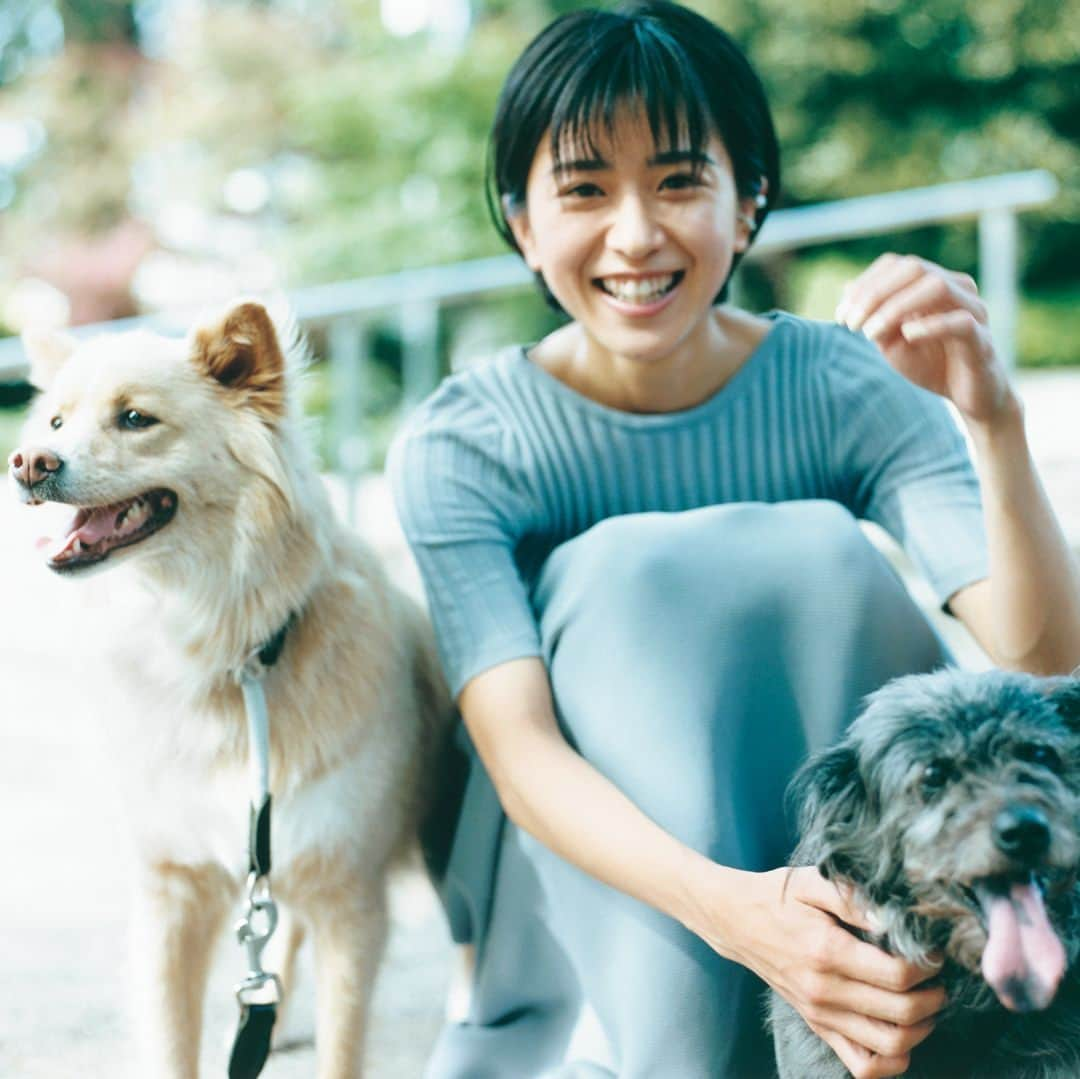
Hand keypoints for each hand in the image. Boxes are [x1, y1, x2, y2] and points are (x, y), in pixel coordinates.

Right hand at [691, 866, 944, 1078]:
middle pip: (902, 1013)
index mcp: (827, 951)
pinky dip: (891, 1062)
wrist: (736, 921)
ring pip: (890, 1046)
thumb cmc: (777, 896)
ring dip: (921, 1029)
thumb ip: (853, 897)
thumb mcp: (811, 881)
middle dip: (933, 998)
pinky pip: (863, 1065)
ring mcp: (820, 1014)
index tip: (934, 952)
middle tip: (938, 978)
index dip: (928, 967)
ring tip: (925, 1004)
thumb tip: (894, 919)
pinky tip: (900, 1035)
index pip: (898, 975)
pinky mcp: (817, 1026)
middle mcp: (825, 991)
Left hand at [836, 253, 1015, 428]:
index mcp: (933, 283)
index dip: (864, 285)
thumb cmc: (929, 363)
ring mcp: (972, 310)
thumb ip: (874, 317)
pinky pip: (960, 322)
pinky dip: (930, 325)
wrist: (968, 397)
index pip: (896, 265)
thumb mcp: (891, 342)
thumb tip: (847, 289)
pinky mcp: (982, 338)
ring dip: (895, 307)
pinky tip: (907, 335)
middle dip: (875, 293)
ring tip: (869, 332)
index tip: (840, 316)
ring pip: (936, 287)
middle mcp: (956, 288)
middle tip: (850, 324)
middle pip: (914, 268)